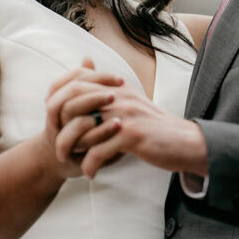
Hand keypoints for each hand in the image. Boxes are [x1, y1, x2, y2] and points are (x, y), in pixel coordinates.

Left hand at [48, 71, 207, 179]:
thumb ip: (107, 88)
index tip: (54, 122)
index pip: (76, 83)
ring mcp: (125, 114)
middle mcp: (118, 96)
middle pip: (72, 103)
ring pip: (82, 129)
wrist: (185, 142)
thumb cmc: (153, 126)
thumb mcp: (130, 101)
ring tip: (69, 161)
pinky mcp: (132, 135)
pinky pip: (98, 151)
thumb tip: (84, 65)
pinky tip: (90, 173)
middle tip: (57, 148)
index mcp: (116, 87)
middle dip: (59, 127)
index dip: (58, 101)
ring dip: (71, 148)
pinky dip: (89, 164)